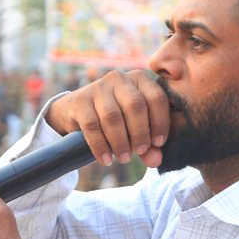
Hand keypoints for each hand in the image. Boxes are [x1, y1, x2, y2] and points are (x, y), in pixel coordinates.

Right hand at [44, 69, 169, 167]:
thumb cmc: (116, 120)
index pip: (157, 98)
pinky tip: (106, 159)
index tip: (158, 143)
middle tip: (140, 151)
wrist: (77, 112)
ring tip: (124, 158)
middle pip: (135, 105)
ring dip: (120, 142)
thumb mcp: (135, 129)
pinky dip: (100, 146)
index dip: (160, 122)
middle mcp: (119, 78)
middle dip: (140, 133)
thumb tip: (156, 160)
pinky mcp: (80, 100)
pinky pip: (92, 125)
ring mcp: (98, 87)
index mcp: (139, 79)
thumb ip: (149, 145)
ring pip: (113, 116)